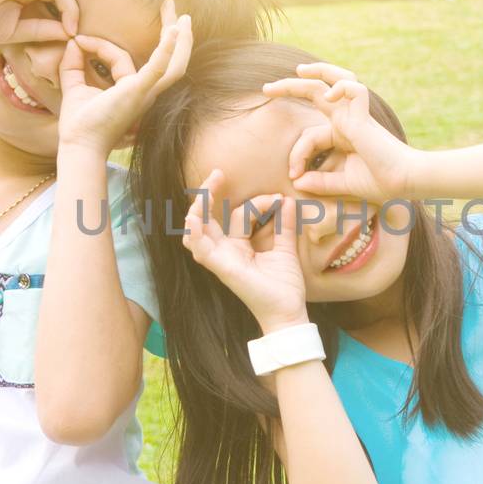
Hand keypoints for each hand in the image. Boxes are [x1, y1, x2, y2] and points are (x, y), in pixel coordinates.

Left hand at [57, 0, 192, 154]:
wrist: (79, 144)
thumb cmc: (79, 124)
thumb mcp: (74, 87)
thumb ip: (72, 65)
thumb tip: (72, 41)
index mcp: (132, 90)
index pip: (120, 57)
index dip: (98, 45)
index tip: (77, 40)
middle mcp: (145, 92)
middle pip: (169, 60)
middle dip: (173, 33)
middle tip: (173, 8)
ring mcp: (145, 93)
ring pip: (174, 65)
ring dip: (180, 40)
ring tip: (184, 17)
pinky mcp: (139, 91)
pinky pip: (158, 69)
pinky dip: (166, 50)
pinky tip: (173, 32)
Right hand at [183, 169, 308, 331]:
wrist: (289, 310)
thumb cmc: (284, 285)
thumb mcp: (285, 248)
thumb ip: (284, 225)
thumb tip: (286, 200)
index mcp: (238, 245)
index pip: (238, 214)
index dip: (257, 202)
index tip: (278, 199)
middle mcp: (225, 250)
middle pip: (208, 217)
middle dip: (210, 193)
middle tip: (219, 173)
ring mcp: (220, 259)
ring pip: (197, 229)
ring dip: (199, 208)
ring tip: (207, 188)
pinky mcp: (221, 268)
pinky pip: (200, 249)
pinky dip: (195, 233)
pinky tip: (193, 218)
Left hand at [261, 63, 415, 202]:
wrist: (404, 184)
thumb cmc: (380, 183)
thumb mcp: (343, 183)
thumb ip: (321, 182)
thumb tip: (297, 182)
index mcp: (342, 134)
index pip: (310, 135)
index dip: (297, 154)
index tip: (295, 176)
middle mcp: (348, 120)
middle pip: (318, 92)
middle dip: (291, 87)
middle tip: (266, 88)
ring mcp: (357, 115)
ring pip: (338, 80)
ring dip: (318, 71)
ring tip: (298, 69)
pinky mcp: (365, 116)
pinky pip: (354, 89)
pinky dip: (340, 86)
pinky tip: (329, 95)